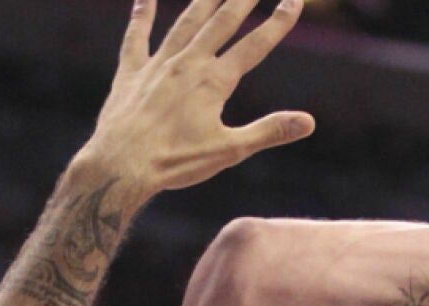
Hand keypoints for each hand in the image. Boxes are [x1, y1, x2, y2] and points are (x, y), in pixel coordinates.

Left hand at [80, 0, 314, 203]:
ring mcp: (158, 64)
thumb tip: (308, 122)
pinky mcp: (131, 72)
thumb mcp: (228, 151)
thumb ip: (268, 131)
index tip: (294, 0)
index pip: (255, 45)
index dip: (278, 22)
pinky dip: (141, 14)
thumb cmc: (175, 162)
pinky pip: (136, 36)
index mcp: (214, 82)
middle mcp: (188, 63)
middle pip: (222, 21)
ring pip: (186, 21)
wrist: (120, 166)